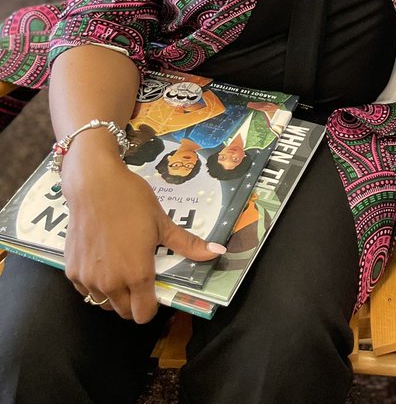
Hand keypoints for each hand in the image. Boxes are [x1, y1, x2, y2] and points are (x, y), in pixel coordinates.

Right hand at [62, 148, 224, 322]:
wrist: (94, 185)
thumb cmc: (132, 201)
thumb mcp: (162, 222)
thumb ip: (188, 244)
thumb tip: (219, 252)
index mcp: (137, 274)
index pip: (144, 314)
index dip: (152, 306)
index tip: (155, 288)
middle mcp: (110, 283)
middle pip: (125, 313)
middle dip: (135, 302)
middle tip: (140, 277)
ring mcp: (88, 279)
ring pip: (104, 303)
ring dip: (115, 295)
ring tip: (121, 267)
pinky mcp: (72, 271)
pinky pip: (86, 290)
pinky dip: (95, 284)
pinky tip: (103, 261)